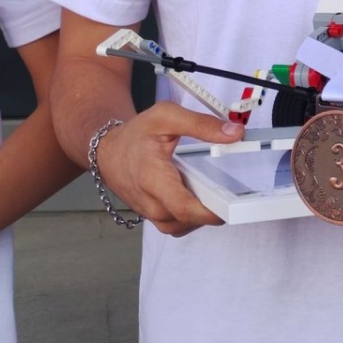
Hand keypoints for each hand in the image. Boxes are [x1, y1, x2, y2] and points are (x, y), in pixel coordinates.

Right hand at [95, 101, 240, 237]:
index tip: (232, 203)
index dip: (211, 210)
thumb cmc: (135, 136)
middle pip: (190, 219)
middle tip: (229, 190)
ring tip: (210, 189)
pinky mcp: (155, 218)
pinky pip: (180, 225)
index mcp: (153, 178)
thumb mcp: (166, 117)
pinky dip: (193, 215)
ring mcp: (152, 215)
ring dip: (202, 212)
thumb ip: (201, 125)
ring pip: (186, 225)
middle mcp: (151, 203)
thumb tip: (233, 133)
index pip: (184, 207)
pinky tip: (197, 195)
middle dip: (213, 207)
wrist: (109, 153)